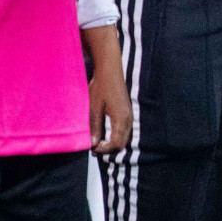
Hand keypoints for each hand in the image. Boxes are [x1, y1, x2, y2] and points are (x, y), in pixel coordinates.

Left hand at [89, 35, 131, 154]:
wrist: (110, 71)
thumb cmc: (101, 87)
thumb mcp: (94, 108)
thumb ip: (95, 127)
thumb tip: (93, 145)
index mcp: (120, 119)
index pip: (116, 144)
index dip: (104, 150)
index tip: (92, 148)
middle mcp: (128, 118)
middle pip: (121, 143)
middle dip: (108, 149)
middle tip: (94, 147)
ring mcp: (129, 115)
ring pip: (123, 138)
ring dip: (111, 143)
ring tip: (97, 141)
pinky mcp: (126, 112)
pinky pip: (124, 130)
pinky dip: (115, 135)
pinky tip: (104, 132)